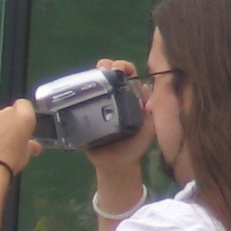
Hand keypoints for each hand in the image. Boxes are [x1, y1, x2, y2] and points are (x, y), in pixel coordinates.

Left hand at [0, 100, 40, 174]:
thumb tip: (35, 147)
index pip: (24, 104)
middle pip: (7, 112)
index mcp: (25, 118)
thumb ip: (31, 145)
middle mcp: (9, 112)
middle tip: (2, 138)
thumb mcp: (26, 154)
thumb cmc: (10, 162)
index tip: (17, 124)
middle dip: (5, 122)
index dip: (20, 113)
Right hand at [85, 58, 154, 173]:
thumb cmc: (136, 145)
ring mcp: (100, 104)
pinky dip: (79, 91)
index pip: (129, 75)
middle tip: (104, 68)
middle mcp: (116, 96)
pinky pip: (82, 99)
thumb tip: (148, 94)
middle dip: (108, 66)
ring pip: (96, 83)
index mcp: (132, 97)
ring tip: (93, 73)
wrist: (116, 164)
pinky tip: (79, 89)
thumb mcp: (148, 129)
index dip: (125, 67)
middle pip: (111, 75)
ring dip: (93, 75)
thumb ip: (151, 114)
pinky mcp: (86, 114)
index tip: (120, 68)